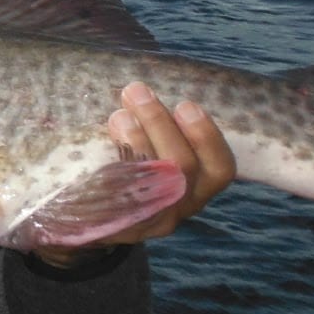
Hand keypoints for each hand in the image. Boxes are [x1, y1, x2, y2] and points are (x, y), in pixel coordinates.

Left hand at [32, 82, 235, 266]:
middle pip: (183, 168)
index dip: (207, 137)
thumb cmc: (131, 166)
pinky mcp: (120, 227)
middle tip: (136, 91)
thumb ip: (158, 124)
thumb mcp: (155, 146)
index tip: (185, 105)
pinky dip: (111, 170)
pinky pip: (119, 199)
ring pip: (154, 183)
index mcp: (199, 186)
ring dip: (136, 141)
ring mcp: (151, 220)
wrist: (92, 218)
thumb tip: (143, 85)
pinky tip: (99, 146)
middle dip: (160, 124)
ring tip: (119, 115)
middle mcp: (181, 206)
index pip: (221, 168)